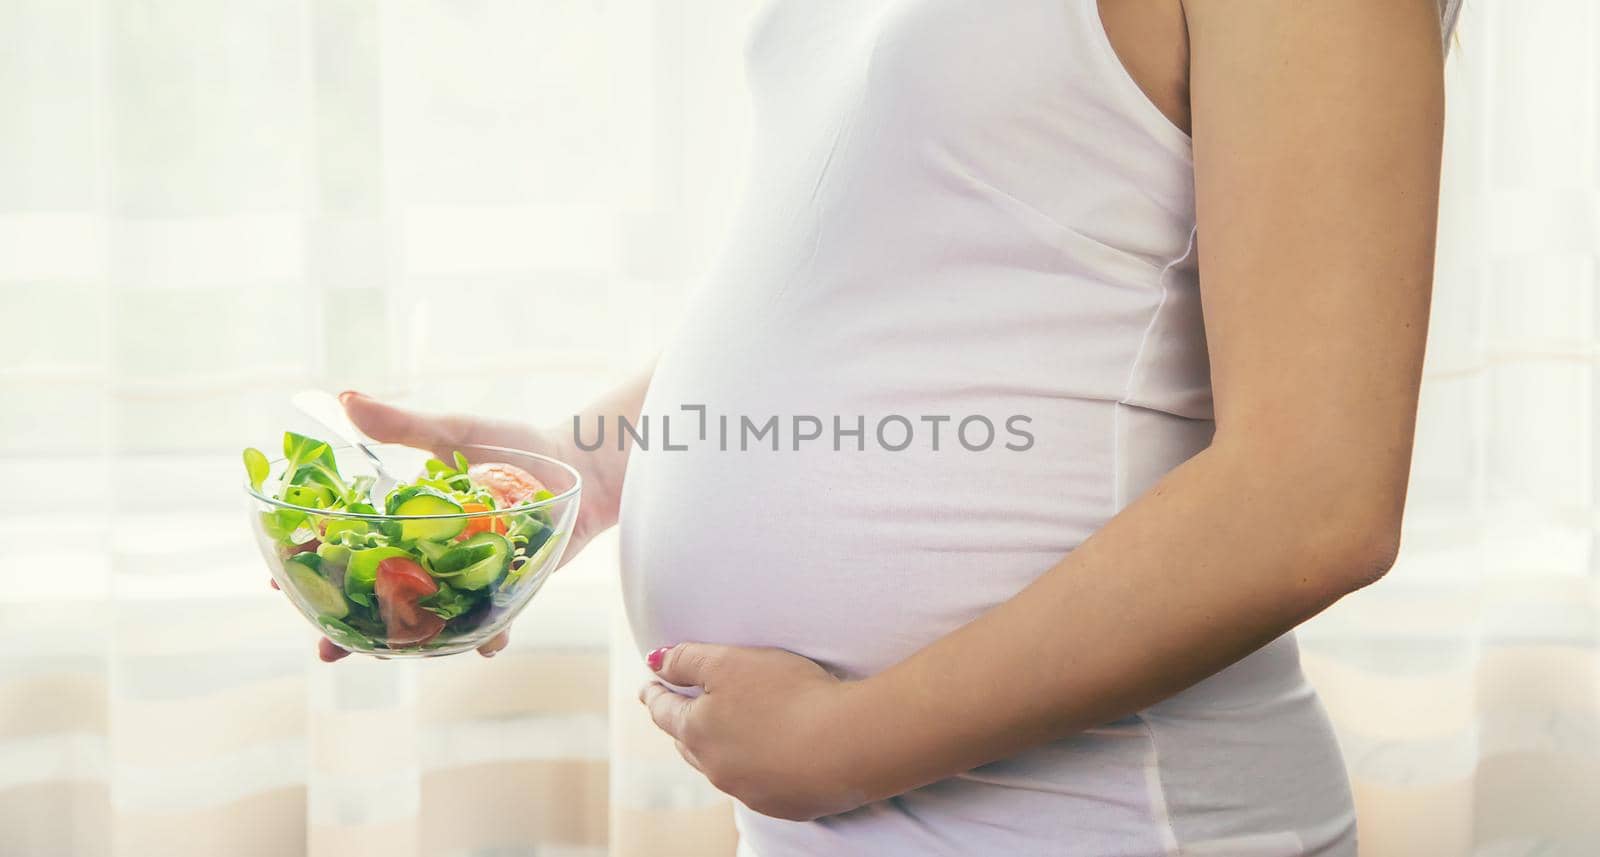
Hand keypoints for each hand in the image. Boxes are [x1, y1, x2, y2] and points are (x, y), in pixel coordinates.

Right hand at [286, 391, 615, 661]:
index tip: (277, 582)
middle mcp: (431, 555)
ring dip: (406, 643)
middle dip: (347, 626)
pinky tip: (485, 646)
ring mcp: (466, 577)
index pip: (347, 548)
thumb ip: (402, 425)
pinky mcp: (507, 591)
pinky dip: (487, 636)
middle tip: (324, 648)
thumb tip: (345, 398)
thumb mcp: (455, 431)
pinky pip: (492, 623)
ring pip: (425, 620)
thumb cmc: (516, 446)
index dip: (313, 566)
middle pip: (377, 597)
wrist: (581, 463)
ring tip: (389, 656)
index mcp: (407, 520)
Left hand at [638, 643, 868, 820]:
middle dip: (682, 726)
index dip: (656, 695)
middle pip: (688, 745)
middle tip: (679, 711)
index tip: (648, 687)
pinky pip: (759, 785)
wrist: (848, 744)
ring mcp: (750, 791)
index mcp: (698, 732)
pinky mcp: (785, 804)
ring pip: (722, 768)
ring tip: (720, 736)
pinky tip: (768, 758)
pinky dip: (755, 769)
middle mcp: (717, 768)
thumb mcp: (729, 662)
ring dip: (717, 750)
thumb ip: (687, 659)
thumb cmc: (788, 694)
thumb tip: (654, 662)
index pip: (664, 712)